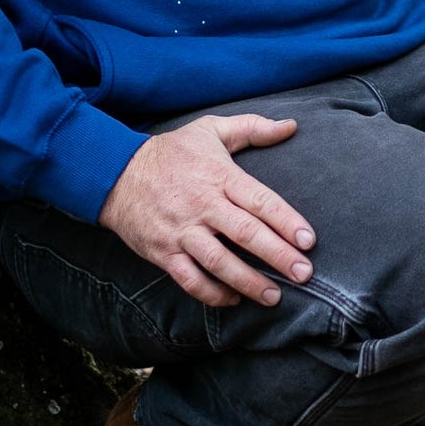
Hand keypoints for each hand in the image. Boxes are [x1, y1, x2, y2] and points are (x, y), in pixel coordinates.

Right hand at [98, 114, 314, 307]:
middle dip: (277, 256)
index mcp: (219, 176)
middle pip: (245, 234)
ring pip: (218, 262)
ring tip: (274, 296)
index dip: (286, 221)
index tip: (309, 240)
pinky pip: (189, 279)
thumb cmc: (171, 153)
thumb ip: (253, 128)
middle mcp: (202, 205)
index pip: (260, 200)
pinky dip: (211, 293)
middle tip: (304, 274)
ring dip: (248, 282)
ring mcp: (181, 231)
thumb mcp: (210, 130)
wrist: (115, 173)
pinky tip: (233, 299)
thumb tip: (291, 126)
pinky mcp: (163, 252)